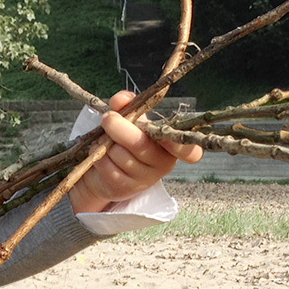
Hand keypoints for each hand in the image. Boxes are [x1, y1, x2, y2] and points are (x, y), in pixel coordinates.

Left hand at [67, 90, 202, 214]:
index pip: (190, 152)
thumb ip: (129, 105)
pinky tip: (100, 153)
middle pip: (141, 145)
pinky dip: (98, 156)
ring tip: (103, 140)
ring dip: (105, 144)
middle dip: (119, 128)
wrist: (106, 172)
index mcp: (172, 145)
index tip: (164, 134)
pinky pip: (108, 167)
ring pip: (121, 155)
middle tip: (107, 117)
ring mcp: (145, 179)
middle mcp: (164, 164)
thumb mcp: (131, 120)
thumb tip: (120, 99)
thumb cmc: (125, 139)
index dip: (179, 145)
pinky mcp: (125, 188)